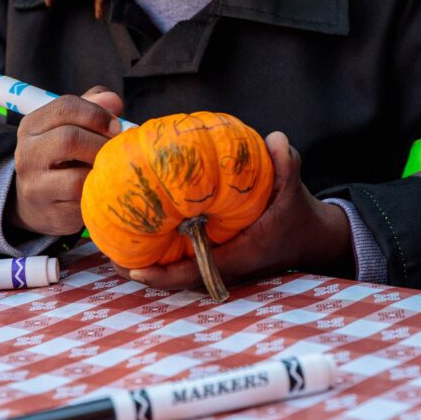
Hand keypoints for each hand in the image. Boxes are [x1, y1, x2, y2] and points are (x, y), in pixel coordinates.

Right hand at [10, 87, 123, 235]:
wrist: (37, 202)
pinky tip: (103, 188)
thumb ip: (93, 106)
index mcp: (32, 126)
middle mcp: (27, 155)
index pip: (65, 107)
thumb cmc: (63, 155)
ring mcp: (36, 188)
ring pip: (77, 178)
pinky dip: (100, 194)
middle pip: (69, 139)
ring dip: (102, 172)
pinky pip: (85, 204)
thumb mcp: (71, 125)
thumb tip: (114, 101)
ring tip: (110, 169)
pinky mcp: (53, 214)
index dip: (97, 114)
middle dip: (101, 143)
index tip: (116, 126)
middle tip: (116, 150)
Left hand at [129, 132, 352, 289]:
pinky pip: (183, 262)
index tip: (134, 270)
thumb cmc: (298, 215)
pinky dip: (161, 256)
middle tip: (109, 255)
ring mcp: (220, 267)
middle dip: (143, 272)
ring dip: (147, 265)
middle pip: (176, 279)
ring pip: (176, 273)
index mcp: (239, 257)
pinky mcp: (217, 258)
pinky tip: (137, 236)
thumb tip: (274, 140)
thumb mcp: (295, 187)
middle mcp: (225, 269)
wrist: (311, 237)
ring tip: (112, 249)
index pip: (196, 273)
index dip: (163, 276)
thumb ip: (286, 163)